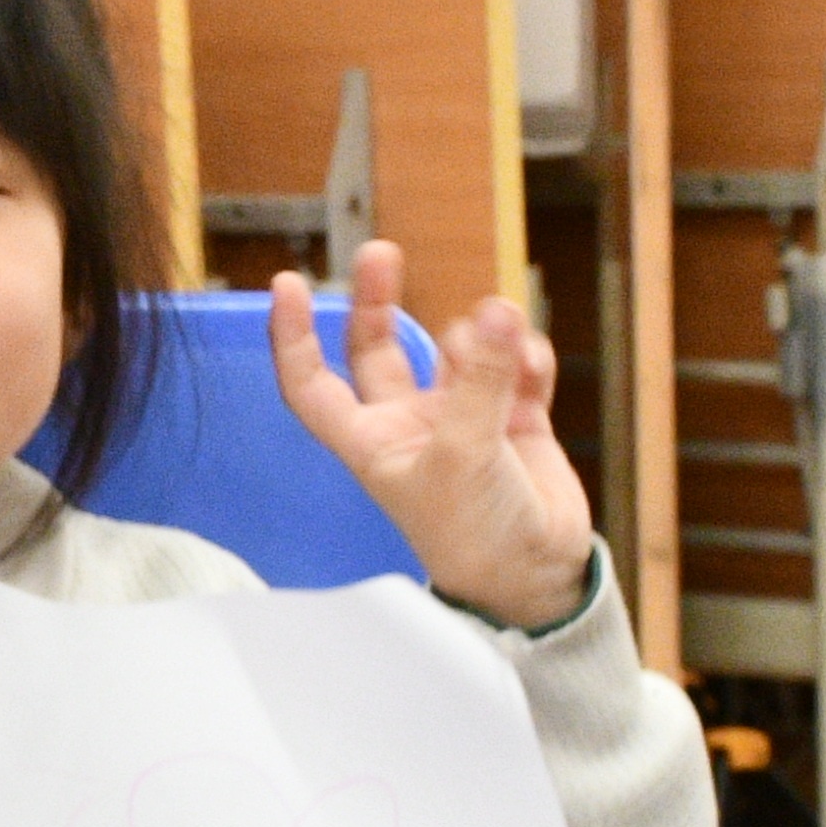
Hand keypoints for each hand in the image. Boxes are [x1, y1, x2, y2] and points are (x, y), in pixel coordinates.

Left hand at [266, 241, 593, 630]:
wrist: (539, 574)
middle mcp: (408, 424)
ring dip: (480, 337)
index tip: (286, 284)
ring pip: (459, 349)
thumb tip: (498, 311)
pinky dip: (524, 357)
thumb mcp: (465, 454)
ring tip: (506, 343)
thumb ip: (480, 380)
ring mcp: (462, 418)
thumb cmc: (476, 535)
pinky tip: (533, 365)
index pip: (312, 385)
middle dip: (377, 300)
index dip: (292, 338)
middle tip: (382, 253)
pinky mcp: (513, 418)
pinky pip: (513, 366)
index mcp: (371, 441)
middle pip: (378, 347)